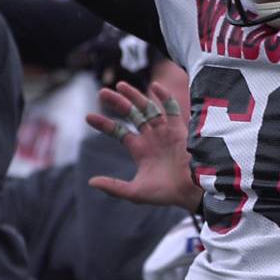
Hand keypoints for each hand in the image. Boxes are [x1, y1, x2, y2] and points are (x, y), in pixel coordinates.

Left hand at [85, 80, 202, 210]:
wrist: (191, 192)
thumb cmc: (165, 193)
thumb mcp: (135, 192)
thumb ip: (114, 187)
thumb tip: (90, 181)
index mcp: (139, 149)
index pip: (119, 131)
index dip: (104, 124)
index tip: (88, 117)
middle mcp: (151, 137)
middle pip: (132, 114)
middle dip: (117, 103)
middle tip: (101, 92)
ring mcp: (165, 132)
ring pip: (148, 108)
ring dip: (135, 96)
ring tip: (120, 86)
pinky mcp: (179, 130)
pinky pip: (172, 109)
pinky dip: (165, 98)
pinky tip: (154, 87)